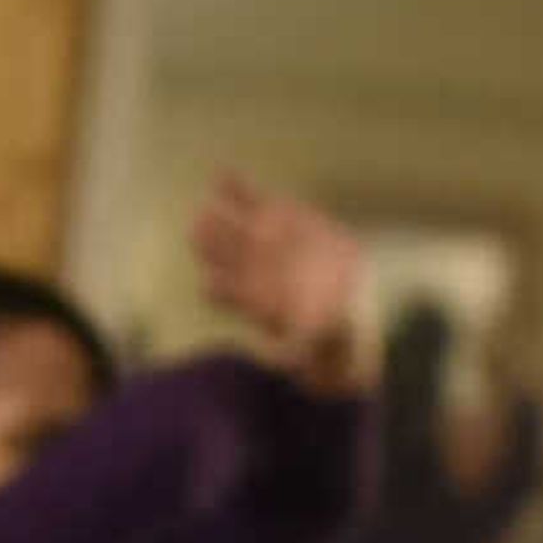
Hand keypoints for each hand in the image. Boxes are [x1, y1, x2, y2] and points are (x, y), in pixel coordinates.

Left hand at [193, 171, 371, 393]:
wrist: (342, 294)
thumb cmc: (325, 323)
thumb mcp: (316, 340)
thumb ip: (301, 351)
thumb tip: (292, 368)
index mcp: (249, 297)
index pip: (224, 292)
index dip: (220, 287)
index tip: (214, 283)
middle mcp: (245, 268)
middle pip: (219, 255)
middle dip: (210, 243)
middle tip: (200, 230)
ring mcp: (255, 240)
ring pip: (229, 227)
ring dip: (218, 216)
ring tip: (209, 202)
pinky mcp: (273, 216)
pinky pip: (249, 200)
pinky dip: (235, 188)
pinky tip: (221, 174)